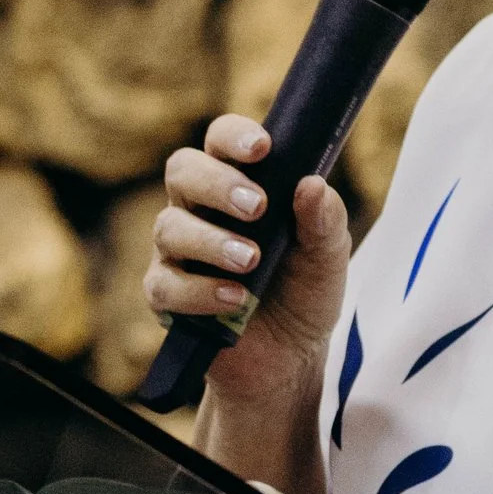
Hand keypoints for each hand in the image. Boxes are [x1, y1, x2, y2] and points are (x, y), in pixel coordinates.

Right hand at [144, 113, 351, 415]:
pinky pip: (165, 285)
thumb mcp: (327, 255)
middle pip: (182, 170)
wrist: (291, 357)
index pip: (220, 140)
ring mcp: (177, 251)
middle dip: (217, 184)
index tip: (262, 149)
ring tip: (250, 261)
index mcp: (237, 183)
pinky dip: (200, 291)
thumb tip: (311, 184)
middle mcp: (198, 208)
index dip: (234, 136)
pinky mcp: (167, 295)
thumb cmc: (304, 290)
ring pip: (169, 227)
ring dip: (212, 242)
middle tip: (256, 207)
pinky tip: (235, 299)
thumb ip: (324, 220)